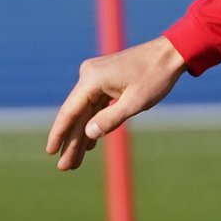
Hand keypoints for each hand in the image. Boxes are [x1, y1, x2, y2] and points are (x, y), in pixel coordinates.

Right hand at [47, 34, 184, 168]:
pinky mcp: (104, 80)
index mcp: (91, 79)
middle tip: (64, 167)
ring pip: (85, 112)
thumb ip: (110, 119)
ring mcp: (95, 76)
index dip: (59, 134)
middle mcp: (88, 75)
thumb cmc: (155, 76)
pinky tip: (89, 144)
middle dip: (71, 142)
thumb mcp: (135, 103)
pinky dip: (94, 123)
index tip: (50, 152)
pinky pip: (95, 105)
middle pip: (77, 115)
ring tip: (75, 162)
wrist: (170, 53)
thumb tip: (88, 134)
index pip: (69, 111)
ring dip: (82, 136)